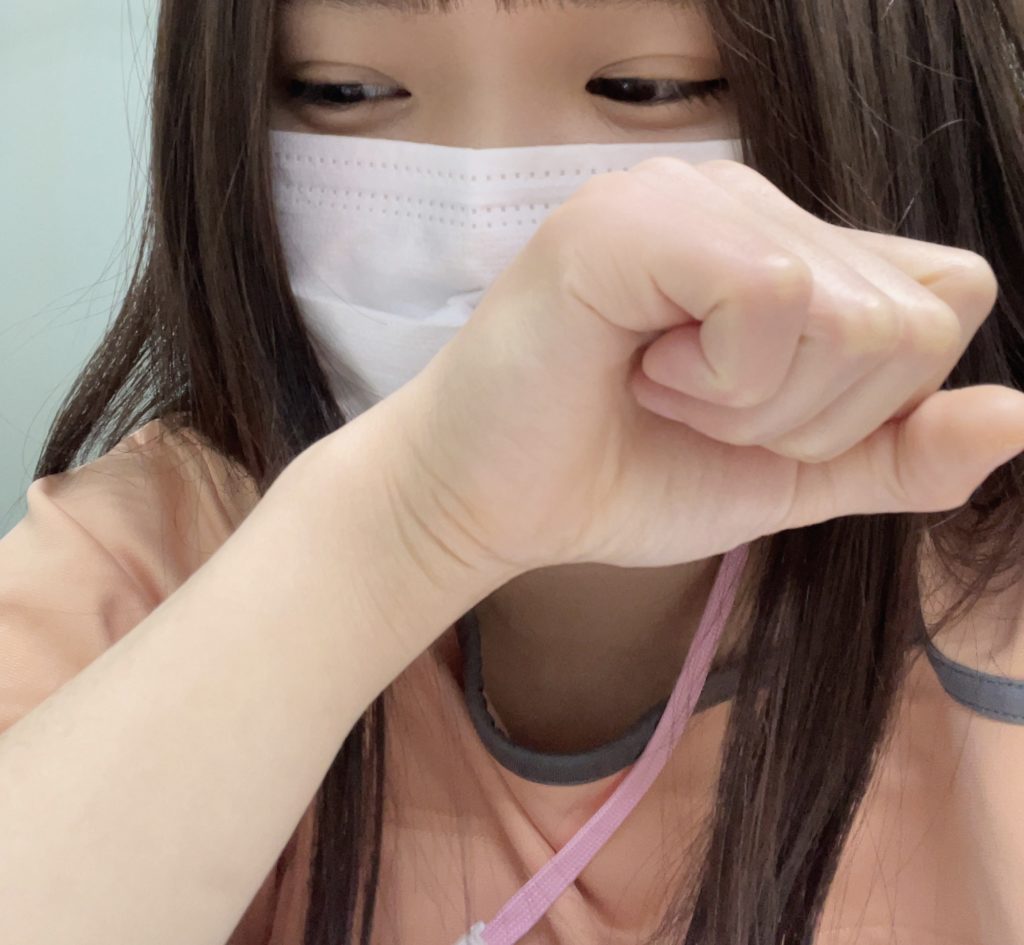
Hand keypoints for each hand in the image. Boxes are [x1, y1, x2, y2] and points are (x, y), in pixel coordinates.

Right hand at [384, 157, 1023, 573]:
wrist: (490, 503)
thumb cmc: (620, 476)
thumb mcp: (787, 479)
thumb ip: (901, 455)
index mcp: (792, 252)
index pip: (943, 300)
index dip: (872, 400)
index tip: (755, 421)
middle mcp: (752, 202)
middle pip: (912, 317)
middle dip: (810, 415)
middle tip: (696, 408)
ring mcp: (693, 197)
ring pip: (848, 311)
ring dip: (757, 402)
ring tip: (660, 387)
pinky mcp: (635, 218)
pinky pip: (772, 297)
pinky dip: (721, 376)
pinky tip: (640, 368)